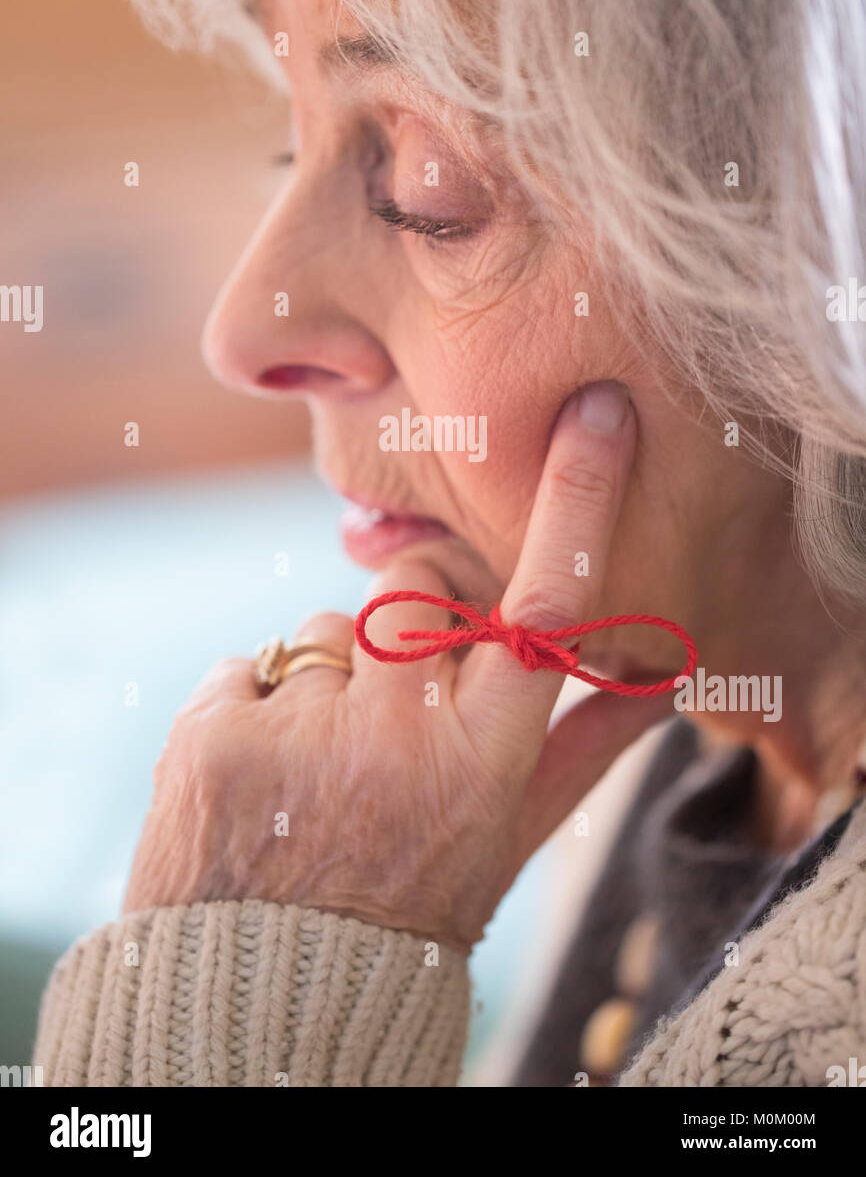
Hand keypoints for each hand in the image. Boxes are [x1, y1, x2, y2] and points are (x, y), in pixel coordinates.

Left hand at [124, 384, 672, 950]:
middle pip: (415, 589)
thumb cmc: (409, 910)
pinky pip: (248, 667)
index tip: (595, 414)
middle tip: (394, 693)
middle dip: (409, 615)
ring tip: (318, 768)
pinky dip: (256, 709)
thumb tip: (660, 681)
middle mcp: (396, 737)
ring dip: (328, 681)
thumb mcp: (507, 843)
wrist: (267, 993)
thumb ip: (582, 753)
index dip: (577, 503)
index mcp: (481, 762)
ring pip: (326, 631)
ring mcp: (299, 730)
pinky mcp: (213, 729)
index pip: (545, 610)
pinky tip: (263, 780)